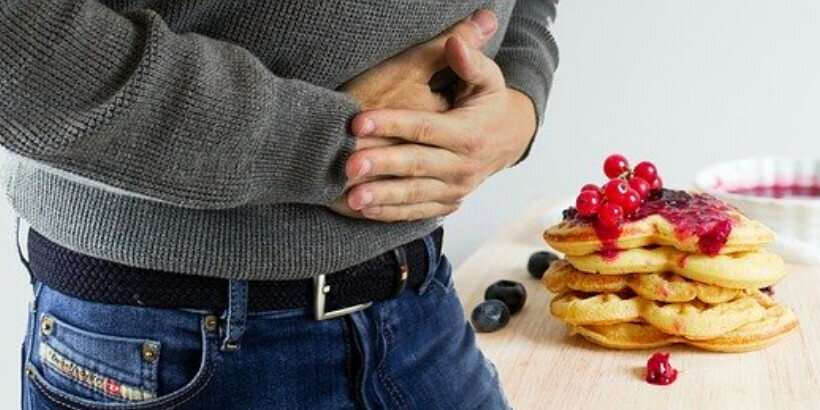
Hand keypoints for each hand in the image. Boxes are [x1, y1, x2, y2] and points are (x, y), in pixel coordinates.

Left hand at [330, 10, 498, 217]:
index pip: (425, 129)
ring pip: (415, 194)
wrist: (510, 139)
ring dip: (382, 197)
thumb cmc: (490, 104)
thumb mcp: (489, 79)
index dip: (391, 124)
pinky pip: (418, 211)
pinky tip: (365, 210)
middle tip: (348, 165)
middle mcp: (463, 166)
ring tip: (351, 197)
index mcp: (469, 134)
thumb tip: (454, 41)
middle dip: (381, 165)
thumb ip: (471, 62)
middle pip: (416, 165)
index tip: (358, 122)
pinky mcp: (448, 203)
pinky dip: (392, 213)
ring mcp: (456, 189)